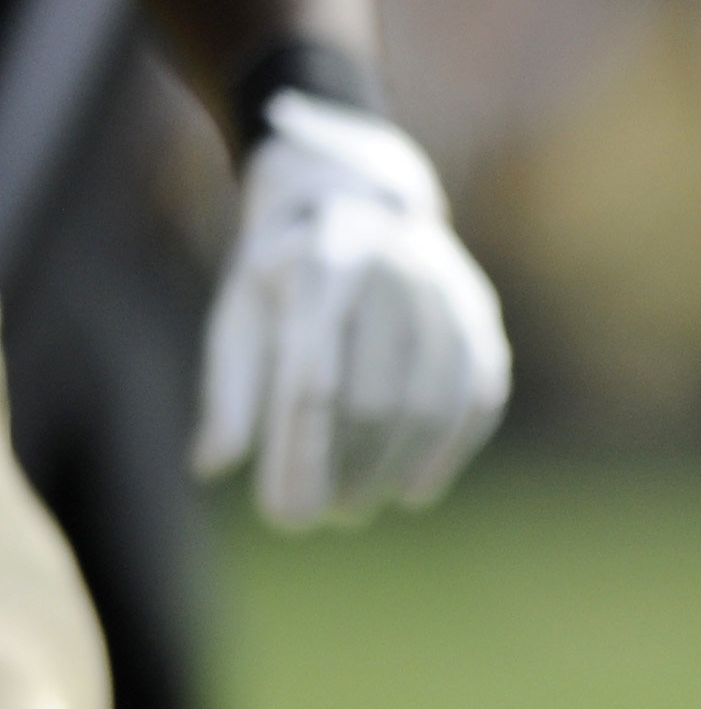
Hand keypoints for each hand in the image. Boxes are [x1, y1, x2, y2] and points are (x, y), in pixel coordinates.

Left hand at [195, 92, 510, 529]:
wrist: (352, 191)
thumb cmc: (282, 267)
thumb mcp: (238, 311)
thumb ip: (227, 386)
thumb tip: (213, 465)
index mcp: (323, 263)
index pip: (314, 382)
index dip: (302, 457)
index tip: (286, 517)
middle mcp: (395, 267)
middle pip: (376, 401)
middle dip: (347, 471)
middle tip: (323, 516)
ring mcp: (447, 289)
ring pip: (431, 405)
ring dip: (394, 470)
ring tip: (359, 505)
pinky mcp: (479, 312)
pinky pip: (478, 394)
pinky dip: (450, 450)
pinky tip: (417, 489)